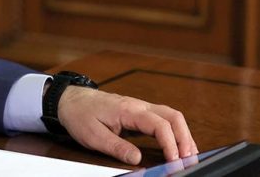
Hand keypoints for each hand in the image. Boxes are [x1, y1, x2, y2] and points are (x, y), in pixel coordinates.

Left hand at [57, 87, 197, 165]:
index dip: (170, 143)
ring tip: (189, 156)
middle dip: (185, 138)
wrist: (70, 99)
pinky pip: (164, 119)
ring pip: (171, 116)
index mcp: (128, 110)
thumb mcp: (92, 135)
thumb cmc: (80, 114)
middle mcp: (138, 105)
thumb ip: (115, 147)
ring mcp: (140, 107)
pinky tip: (177, 146)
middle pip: (173, 117)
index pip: (159, 124)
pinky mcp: (139, 112)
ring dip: (183, 134)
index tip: (174, 160)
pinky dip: (175, 131)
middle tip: (189, 160)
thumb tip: (136, 159)